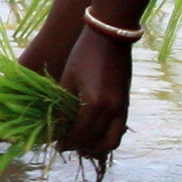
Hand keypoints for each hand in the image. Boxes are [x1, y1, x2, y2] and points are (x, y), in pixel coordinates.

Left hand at [55, 31, 130, 158]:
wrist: (111, 34)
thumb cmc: (84, 52)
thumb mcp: (68, 78)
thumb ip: (63, 104)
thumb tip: (56, 124)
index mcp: (95, 104)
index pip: (79, 135)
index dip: (65, 143)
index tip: (55, 144)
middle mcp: (112, 110)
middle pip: (95, 142)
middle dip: (79, 147)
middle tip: (66, 145)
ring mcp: (122, 107)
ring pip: (112, 141)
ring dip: (97, 147)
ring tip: (82, 145)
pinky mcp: (126, 103)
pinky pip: (119, 130)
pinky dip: (107, 137)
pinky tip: (94, 134)